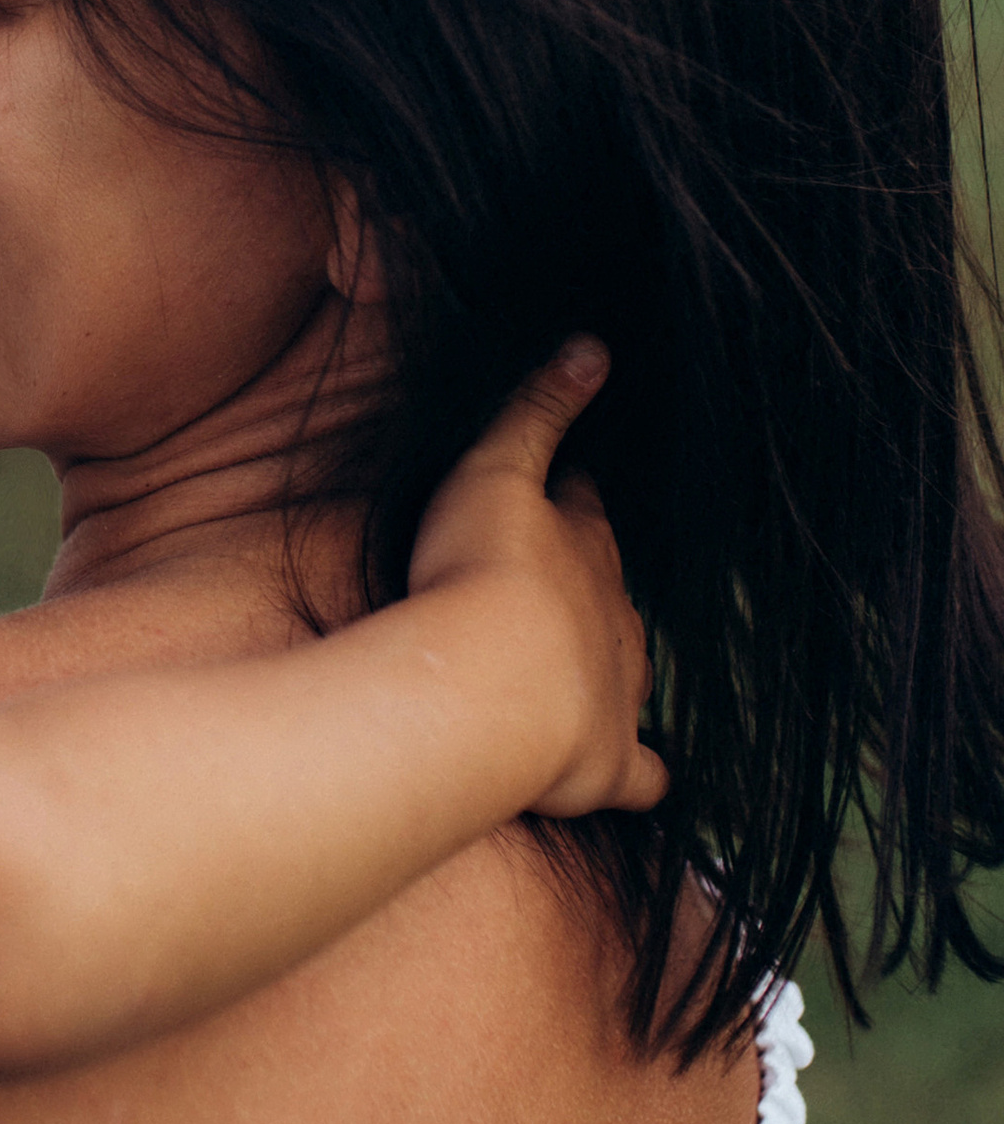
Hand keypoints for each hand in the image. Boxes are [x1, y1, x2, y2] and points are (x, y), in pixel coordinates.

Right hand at [407, 340, 661, 819]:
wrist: (495, 684)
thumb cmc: (480, 573)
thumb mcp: (497, 472)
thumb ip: (537, 411)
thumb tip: (594, 344)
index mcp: (587, 549)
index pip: (582, 514)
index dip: (566, 505)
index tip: (554, 496)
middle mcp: (615, 619)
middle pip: (609, 595)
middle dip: (589, 591)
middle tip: (551, 592)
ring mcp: (617, 694)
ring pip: (630, 673)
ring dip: (610, 670)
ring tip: (579, 672)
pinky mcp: (609, 765)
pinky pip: (643, 774)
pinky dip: (644, 775)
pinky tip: (643, 779)